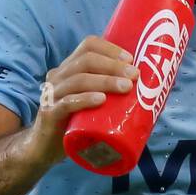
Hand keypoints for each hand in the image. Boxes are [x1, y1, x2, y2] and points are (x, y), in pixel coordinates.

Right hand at [28, 34, 138, 169]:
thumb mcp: (92, 104)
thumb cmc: (74, 124)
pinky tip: (100, 100)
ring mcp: (52, 94)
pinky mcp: (49, 113)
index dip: (110, 49)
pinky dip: (85, 99)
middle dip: (113, 65)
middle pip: (86, 60)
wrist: (45, 148)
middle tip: (135, 75)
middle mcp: (59, 76)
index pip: (88, 46)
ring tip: (126, 87)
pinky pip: (67, 102)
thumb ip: (111, 95)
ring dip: (105, 81)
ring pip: (79, 79)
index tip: (131, 59)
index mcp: (69, 69)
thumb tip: (151, 94)